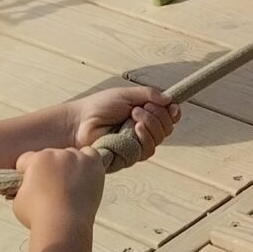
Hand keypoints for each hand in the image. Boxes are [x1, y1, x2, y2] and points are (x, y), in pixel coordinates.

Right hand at [7, 144, 105, 234]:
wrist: (63, 225)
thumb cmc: (38, 216)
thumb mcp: (19, 199)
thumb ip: (24, 186)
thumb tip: (29, 185)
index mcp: (37, 159)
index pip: (27, 159)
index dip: (26, 172)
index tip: (31, 184)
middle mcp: (57, 154)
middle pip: (50, 155)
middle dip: (48, 169)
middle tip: (52, 188)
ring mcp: (76, 158)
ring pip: (71, 155)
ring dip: (68, 166)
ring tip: (69, 186)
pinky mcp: (93, 165)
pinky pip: (91, 154)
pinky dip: (88, 163)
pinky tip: (84, 177)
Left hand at [60, 82, 179, 156]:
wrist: (79, 122)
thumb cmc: (99, 107)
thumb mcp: (126, 94)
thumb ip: (148, 94)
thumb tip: (169, 99)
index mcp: (144, 114)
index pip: (169, 117)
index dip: (173, 112)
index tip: (171, 106)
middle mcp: (143, 130)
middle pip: (167, 128)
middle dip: (158, 115)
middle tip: (140, 108)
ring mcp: (136, 144)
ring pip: (159, 139)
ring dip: (151, 124)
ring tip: (134, 115)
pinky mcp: (129, 156)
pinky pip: (147, 150)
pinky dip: (145, 137)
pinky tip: (134, 129)